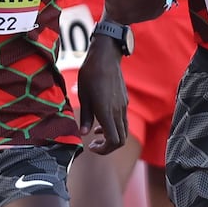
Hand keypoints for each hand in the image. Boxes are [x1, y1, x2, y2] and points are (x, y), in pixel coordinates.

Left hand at [76, 38, 128, 153]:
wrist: (105, 56)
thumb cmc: (90, 74)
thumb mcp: (83, 96)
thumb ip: (86, 118)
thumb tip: (84, 134)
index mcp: (107, 112)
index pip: (114, 141)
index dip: (104, 149)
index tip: (91, 146)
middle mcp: (118, 112)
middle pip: (121, 140)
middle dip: (108, 147)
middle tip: (94, 145)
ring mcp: (123, 107)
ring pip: (123, 131)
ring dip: (111, 137)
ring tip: (96, 134)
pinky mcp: (124, 101)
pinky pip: (123, 121)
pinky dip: (114, 127)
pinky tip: (101, 120)